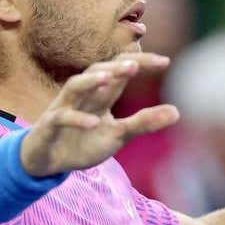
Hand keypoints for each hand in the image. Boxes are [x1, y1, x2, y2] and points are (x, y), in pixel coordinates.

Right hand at [20, 52, 179, 176]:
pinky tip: (93, 122)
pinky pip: (62, 117)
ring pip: (75, 86)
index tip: (165, 61)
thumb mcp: (118, 135)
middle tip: (135, 65)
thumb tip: (177, 112)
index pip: (121, 71)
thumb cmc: (82, 143)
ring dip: (91, 81)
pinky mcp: (50, 125)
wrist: (47, 163)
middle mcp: (82, 96)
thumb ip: (144, 123)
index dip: (140, 63)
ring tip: (109, 77)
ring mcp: (64, 108)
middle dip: (115, 67)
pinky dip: (77, 118)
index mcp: (100, 95)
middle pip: (98, 72)